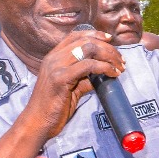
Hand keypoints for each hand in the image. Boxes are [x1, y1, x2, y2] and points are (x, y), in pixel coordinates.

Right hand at [22, 28, 126, 142]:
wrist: (37, 122)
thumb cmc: (54, 107)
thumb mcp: (71, 87)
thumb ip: (84, 78)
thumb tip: (103, 74)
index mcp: (53, 57)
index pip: (75, 36)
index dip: (95, 34)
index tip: (110, 40)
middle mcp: (53, 58)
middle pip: (85, 41)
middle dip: (108, 48)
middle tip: (121, 60)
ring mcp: (56, 66)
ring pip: (88, 49)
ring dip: (109, 56)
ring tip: (120, 67)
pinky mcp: (61, 78)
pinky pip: (88, 66)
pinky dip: (104, 67)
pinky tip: (113, 74)